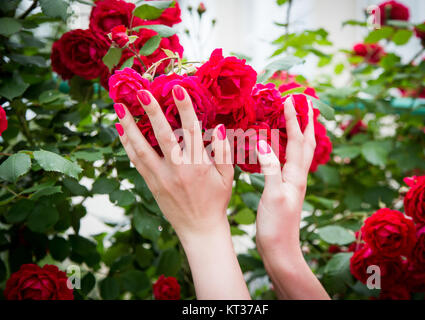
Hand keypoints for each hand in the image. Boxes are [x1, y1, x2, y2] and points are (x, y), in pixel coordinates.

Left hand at [114, 85, 249, 298]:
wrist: (200, 229)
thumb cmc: (216, 201)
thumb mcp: (227, 177)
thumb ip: (223, 152)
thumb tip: (218, 128)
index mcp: (199, 166)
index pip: (192, 131)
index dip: (185, 108)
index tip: (177, 89)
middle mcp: (178, 170)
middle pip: (163, 136)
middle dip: (151, 112)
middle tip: (140, 91)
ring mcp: (161, 178)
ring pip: (142, 149)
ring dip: (129, 127)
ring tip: (119, 107)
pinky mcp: (151, 185)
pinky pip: (136, 162)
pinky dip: (127, 145)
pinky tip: (120, 131)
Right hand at [255, 96, 329, 299]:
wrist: (280, 250)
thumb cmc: (277, 226)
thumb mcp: (273, 196)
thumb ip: (271, 168)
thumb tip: (264, 141)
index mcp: (296, 175)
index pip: (297, 140)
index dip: (294, 118)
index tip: (289, 98)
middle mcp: (298, 176)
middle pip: (306, 142)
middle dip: (305, 121)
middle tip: (302, 102)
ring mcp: (293, 183)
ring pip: (299, 151)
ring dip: (298, 132)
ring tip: (293, 118)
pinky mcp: (285, 189)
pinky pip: (288, 161)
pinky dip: (286, 147)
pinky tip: (277, 147)